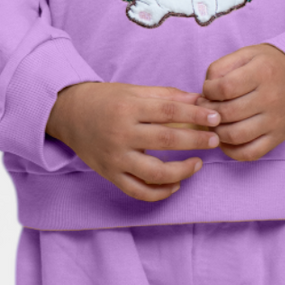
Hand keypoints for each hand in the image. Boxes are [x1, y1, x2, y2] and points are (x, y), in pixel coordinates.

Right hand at [45, 81, 221, 203]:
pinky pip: (138, 191)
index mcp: (128, 108)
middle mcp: (121, 134)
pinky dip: (160, 192)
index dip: (196, 114)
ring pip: (154, 173)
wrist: (69, 114)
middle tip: (214, 140)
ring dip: (182, 171)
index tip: (216, 118)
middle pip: (166, 140)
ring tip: (198, 164)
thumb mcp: (133, 91)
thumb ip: (166, 96)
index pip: (169, 111)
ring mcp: (115, 157)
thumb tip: (200, 100)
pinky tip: (176, 185)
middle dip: (195, 140)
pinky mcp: (110, 174)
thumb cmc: (106, 100)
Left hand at [201, 44, 284, 161]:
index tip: (209, 90)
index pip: (224, 88)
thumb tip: (206, 91)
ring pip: (235, 136)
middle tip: (206, 108)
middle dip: (208, 112)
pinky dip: (231, 151)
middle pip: (227, 113)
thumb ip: (222, 66)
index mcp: (262, 73)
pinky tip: (225, 139)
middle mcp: (271, 98)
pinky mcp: (277, 138)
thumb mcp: (247, 54)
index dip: (208, 91)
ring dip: (216, 132)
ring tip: (214, 123)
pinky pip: (249, 153)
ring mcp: (275, 121)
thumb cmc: (269, 66)